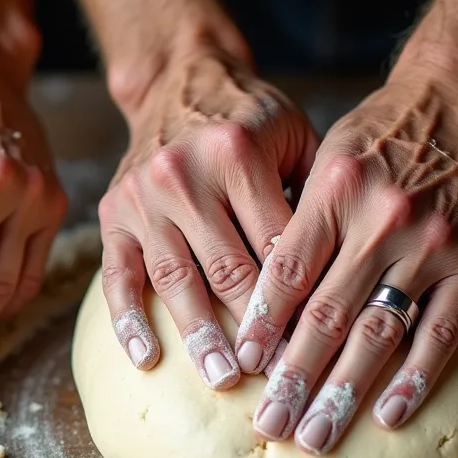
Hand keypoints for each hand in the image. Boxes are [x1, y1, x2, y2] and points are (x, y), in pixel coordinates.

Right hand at [97, 51, 316, 388]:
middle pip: (228, 268)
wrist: (181, 79)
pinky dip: (129, 320)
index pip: (277, 245)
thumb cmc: (254, 119)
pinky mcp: (112, 213)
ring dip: (200, 335)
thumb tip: (344, 278)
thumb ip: (315, 197)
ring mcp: (143, 196)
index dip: (301, 301)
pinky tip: (148, 358)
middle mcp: (184, 174)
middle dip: (256, 330)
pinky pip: (118, 275)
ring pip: (176, 279)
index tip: (321, 347)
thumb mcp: (297, 137)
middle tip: (279, 379)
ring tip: (223, 379)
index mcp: (238, 154)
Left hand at [238, 70, 457, 454]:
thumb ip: (300, 219)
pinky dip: (414, 377)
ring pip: (379, 330)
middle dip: (293, 376)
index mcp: (336, 188)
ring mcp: (433, 242)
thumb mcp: (329, 156)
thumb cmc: (381, 132)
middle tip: (269, 424)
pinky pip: (441, 332)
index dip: (262, 323)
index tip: (240, 365)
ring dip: (343, 390)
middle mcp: (383, 217)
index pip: (288, 269)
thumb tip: (257, 294)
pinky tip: (389, 414)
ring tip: (315, 435)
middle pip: (328, 312)